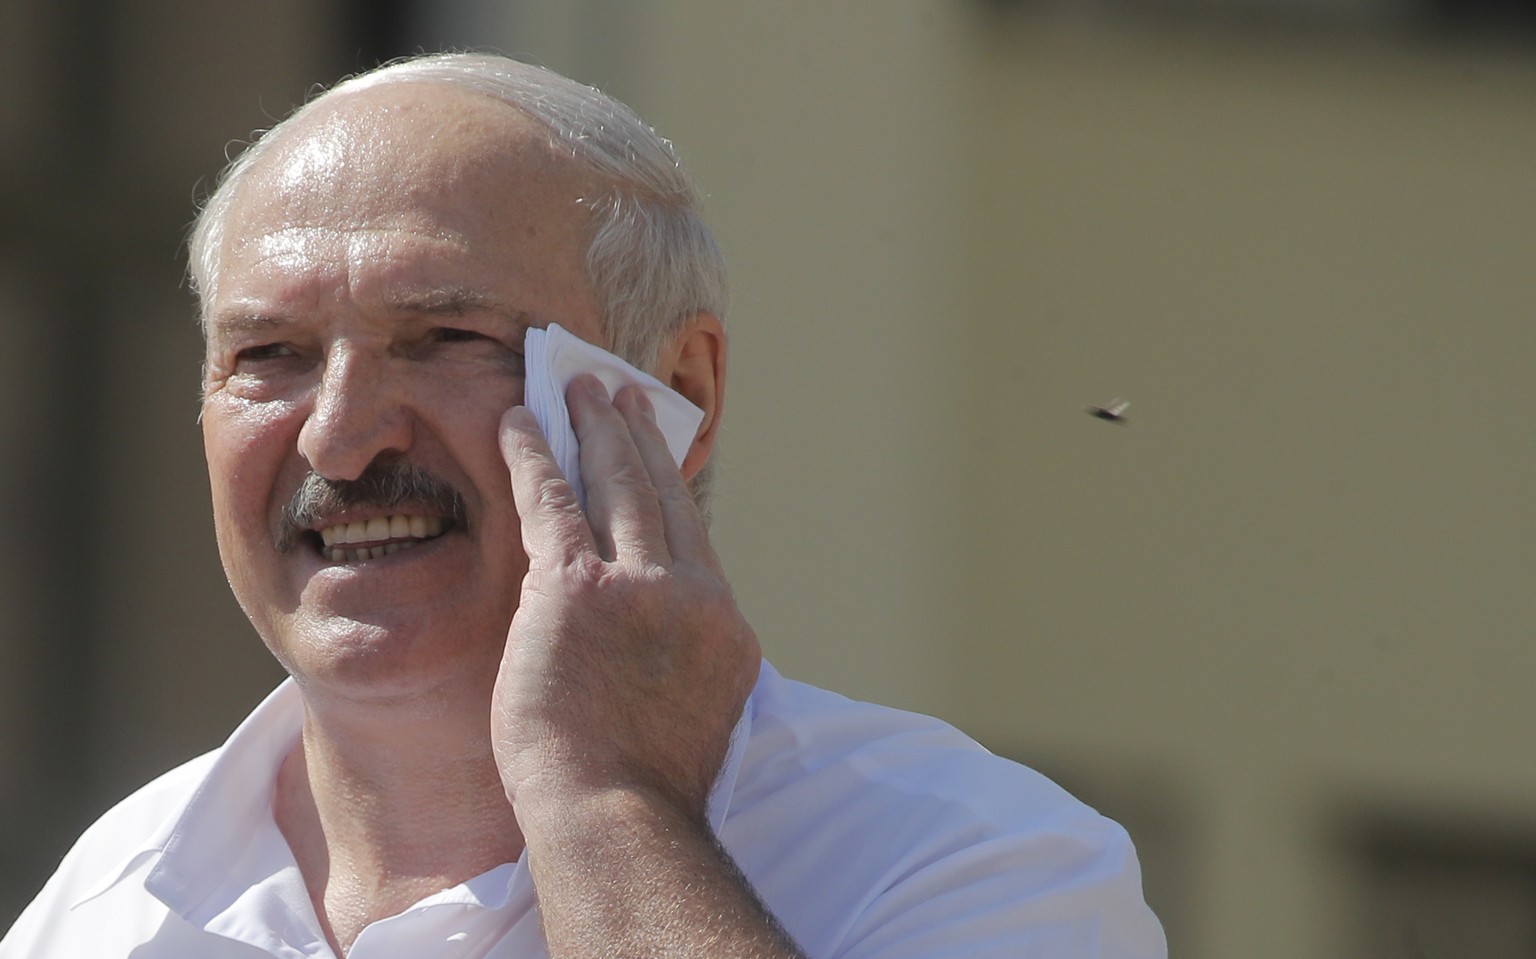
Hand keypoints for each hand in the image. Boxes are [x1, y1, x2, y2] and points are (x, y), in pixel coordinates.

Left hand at [493, 374, 760, 821]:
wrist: (618, 816)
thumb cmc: (644, 785)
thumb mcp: (697, 709)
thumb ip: (686, 655)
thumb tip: (660, 633)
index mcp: (725, 624)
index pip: (692, 535)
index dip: (670, 484)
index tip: (657, 453)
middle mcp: (692, 592)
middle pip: (663, 495)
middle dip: (638, 439)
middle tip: (621, 396)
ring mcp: (638, 587)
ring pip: (616, 484)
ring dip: (595, 429)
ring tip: (580, 390)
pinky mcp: (576, 589)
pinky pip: (552, 500)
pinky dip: (534, 455)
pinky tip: (518, 421)